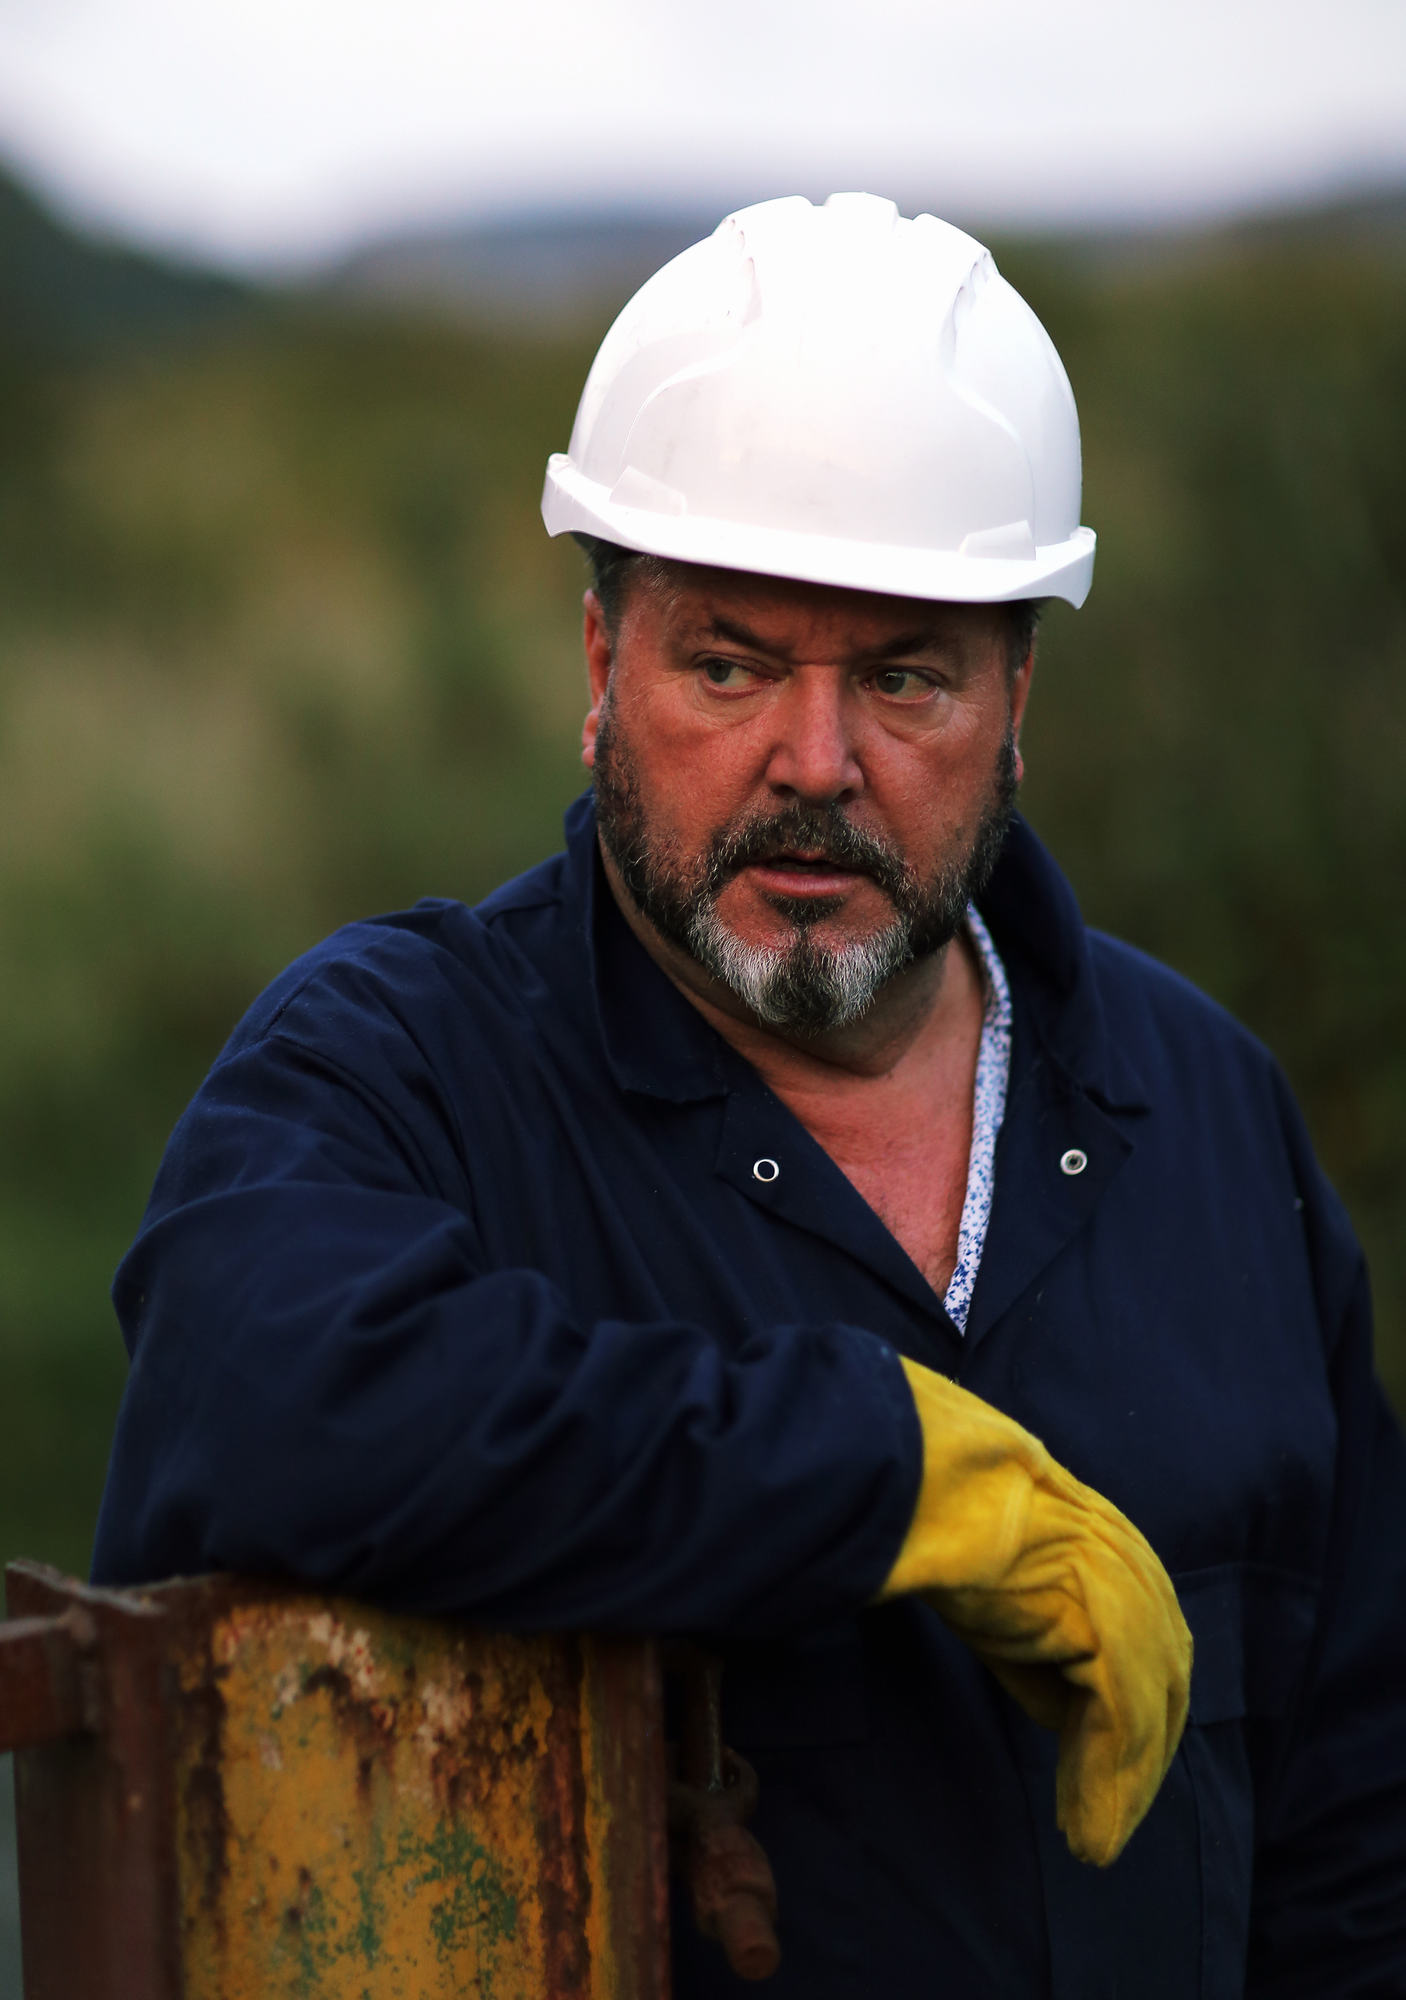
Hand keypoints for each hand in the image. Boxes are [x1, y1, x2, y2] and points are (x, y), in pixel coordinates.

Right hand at [881, 1359, 1191, 1866]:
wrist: (923, 1478)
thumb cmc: (938, 1513)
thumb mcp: (999, 1582)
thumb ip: (1037, 1638)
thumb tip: (1056, 1703)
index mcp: (1111, 1542)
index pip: (1146, 1643)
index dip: (1132, 1714)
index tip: (1105, 1774)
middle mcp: (1132, 1564)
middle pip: (1161, 1682)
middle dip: (1139, 1760)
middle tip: (1106, 1824)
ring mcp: (1124, 1590)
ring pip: (1145, 1713)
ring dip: (1121, 1788)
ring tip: (1091, 1843)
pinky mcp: (1103, 1622)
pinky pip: (1120, 1722)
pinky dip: (1108, 1784)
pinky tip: (1085, 1830)